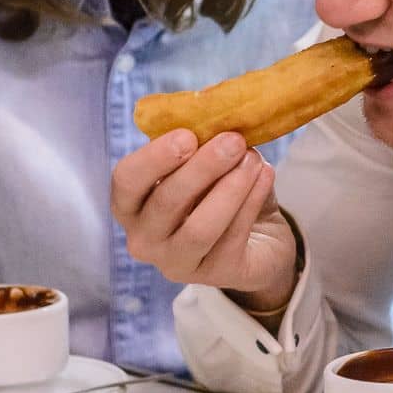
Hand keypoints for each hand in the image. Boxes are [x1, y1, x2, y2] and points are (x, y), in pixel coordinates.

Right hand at [109, 131, 299, 307]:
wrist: (258, 239)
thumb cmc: (218, 194)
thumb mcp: (204, 167)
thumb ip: (200, 146)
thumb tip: (216, 118)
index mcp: (132, 206)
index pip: (126, 181)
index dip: (154, 158)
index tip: (187, 136)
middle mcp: (145, 240)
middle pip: (166, 202)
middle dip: (202, 168)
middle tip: (233, 140)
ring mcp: (178, 264)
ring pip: (200, 228)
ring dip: (230, 188)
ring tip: (253, 159)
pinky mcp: (216, 274)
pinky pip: (232, 237)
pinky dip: (251, 202)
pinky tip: (265, 175)